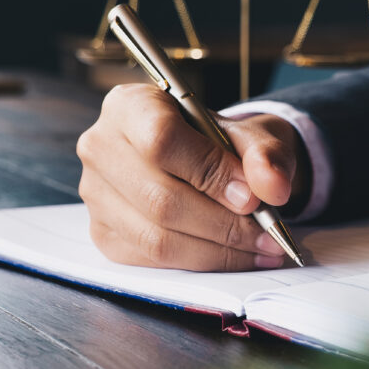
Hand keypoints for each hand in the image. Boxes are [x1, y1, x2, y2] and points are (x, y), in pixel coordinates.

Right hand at [77, 84, 308, 270]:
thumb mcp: (249, 136)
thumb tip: (273, 187)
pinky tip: (233, 256)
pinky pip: (152, 260)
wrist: (204, 160)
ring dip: (217, 251)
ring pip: (156, 237)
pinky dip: (200, 263)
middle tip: (266, 233)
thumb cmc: (220, 143)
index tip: (251, 197)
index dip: (210, 172)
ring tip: (259, 247)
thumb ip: (265, 155)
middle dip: (223, 224)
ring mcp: (95, 194)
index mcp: (130, 106)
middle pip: (160, 199)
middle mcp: (101, 147)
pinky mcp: (102, 233)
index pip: (161, 140)